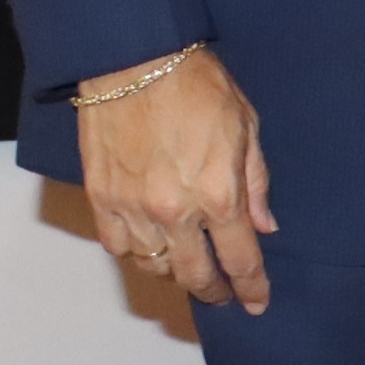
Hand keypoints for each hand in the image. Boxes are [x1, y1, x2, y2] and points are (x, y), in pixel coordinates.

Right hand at [77, 45, 275, 313]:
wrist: (135, 61)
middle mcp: (174, 211)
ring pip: (153, 266)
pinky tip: (151, 248)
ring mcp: (132, 208)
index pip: (240, 260)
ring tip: (188, 267)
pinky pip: (117, 245)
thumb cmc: (198, 86)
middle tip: (223, 294)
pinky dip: (136, 254)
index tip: (256, 302)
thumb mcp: (247, 129)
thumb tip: (264, 226)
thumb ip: (256, 184)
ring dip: (174, 273)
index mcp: (218, 196)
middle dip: (213, 291)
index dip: (251, 287)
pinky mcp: (101, 198)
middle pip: (195, 275)